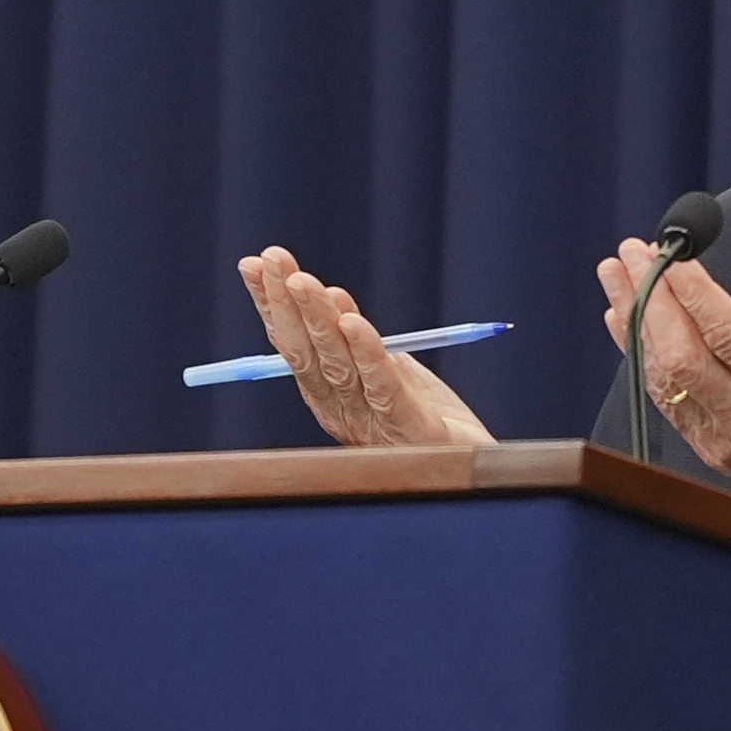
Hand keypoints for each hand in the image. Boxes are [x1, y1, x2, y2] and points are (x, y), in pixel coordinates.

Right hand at [237, 248, 493, 446]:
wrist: (475, 471)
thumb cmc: (432, 424)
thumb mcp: (391, 377)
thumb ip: (362, 350)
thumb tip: (333, 301)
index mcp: (330, 399)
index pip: (292, 346)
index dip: (272, 306)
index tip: (255, 265)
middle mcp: (342, 411)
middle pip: (306, 351)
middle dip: (286, 302)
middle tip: (271, 259)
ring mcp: (372, 421)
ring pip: (337, 363)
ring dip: (318, 318)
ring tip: (304, 281)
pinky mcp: (409, 427)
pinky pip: (383, 384)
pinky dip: (366, 350)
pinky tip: (352, 320)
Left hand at [596, 241, 730, 525]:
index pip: (728, 336)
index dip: (694, 294)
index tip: (674, 257)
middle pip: (683, 354)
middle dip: (652, 298)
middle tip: (635, 254)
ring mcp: (728, 440)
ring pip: (666, 377)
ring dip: (636, 324)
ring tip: (618, 278)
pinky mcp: (713, 450)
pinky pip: (666, 400)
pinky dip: (641, 358)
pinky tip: (627, 325)